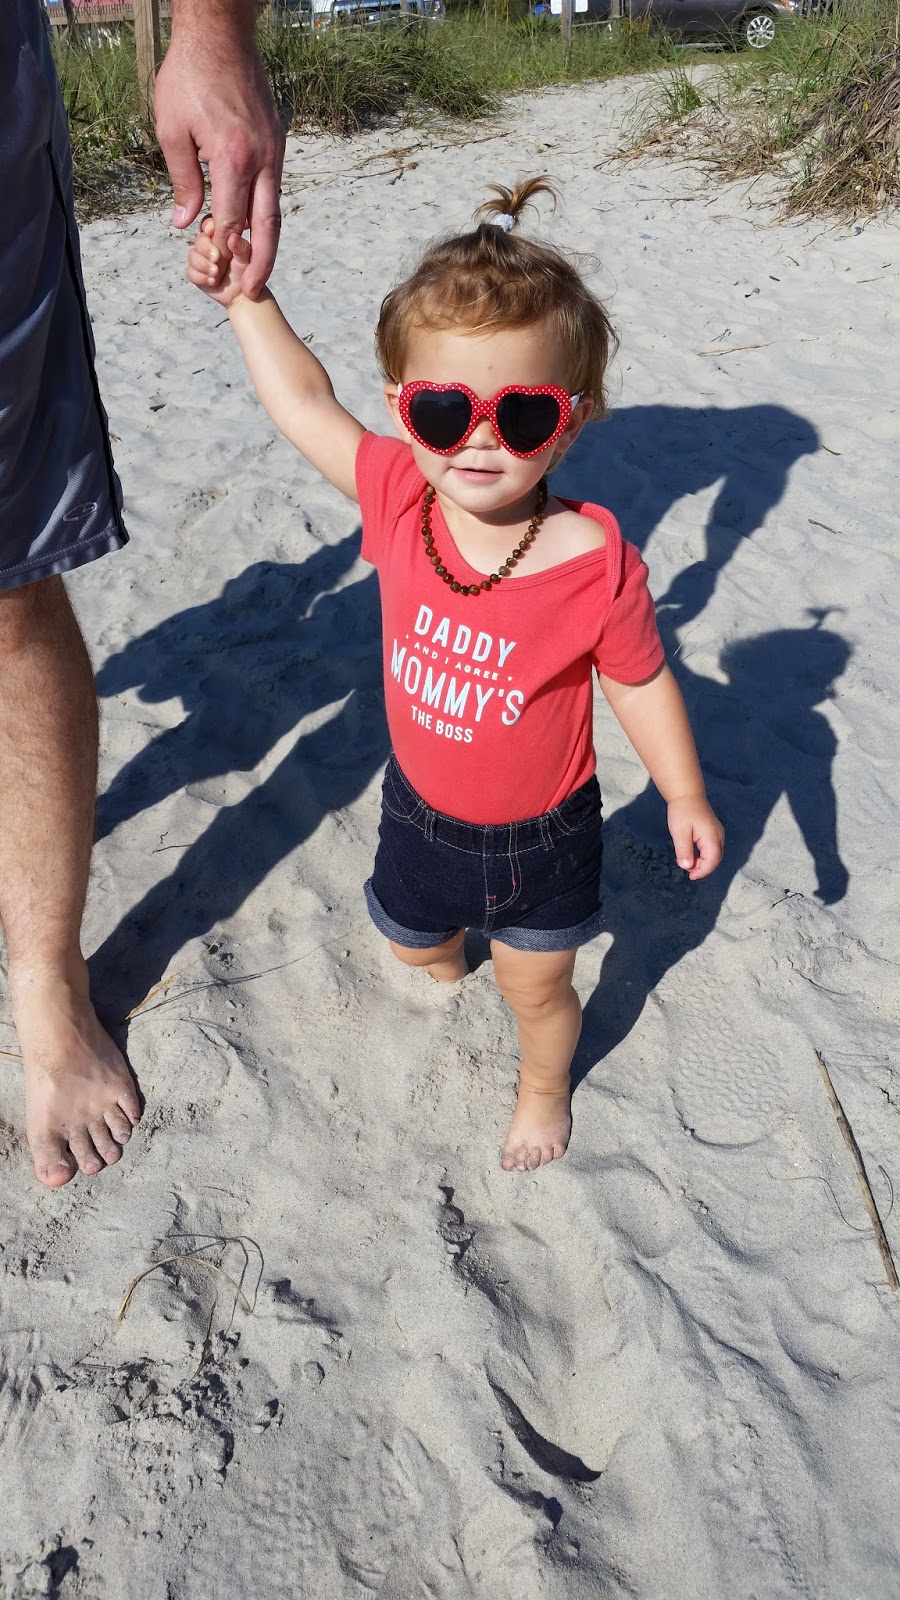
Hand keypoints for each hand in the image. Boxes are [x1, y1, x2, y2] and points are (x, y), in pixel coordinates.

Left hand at [155, 21, 284, 298]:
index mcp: (233, 157)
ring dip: (267, 242)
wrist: (220, 35)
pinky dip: (266, 212)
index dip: (223, 246)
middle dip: (260, 262)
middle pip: (266, 225)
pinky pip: (273, 186)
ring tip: (258, 268)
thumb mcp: (171, 130)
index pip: (232, 218)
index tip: (217, 267)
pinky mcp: (276, 140)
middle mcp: (262, 158)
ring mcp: (274, 150)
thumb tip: (185, 222)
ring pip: (275, 209)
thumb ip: (183, 181)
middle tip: (253, 289)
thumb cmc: (189, 77)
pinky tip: (255, 227)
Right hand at [187, 218, 250, 306]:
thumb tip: (233, 238)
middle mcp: (208, 245)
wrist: (244, 293)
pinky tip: (213, 282)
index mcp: (220, 235)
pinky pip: (190, 273)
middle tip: (216, 258)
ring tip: (216, 273)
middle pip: (198, 240)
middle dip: (205, 248)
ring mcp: (201, 259)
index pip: (208, 225)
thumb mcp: (247, 258)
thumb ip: (241, 247)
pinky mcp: (197, 274)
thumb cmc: (247, 271)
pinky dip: (200, 277)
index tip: (211, 231)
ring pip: (192, 256)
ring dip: (202, 264)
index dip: (208, 227)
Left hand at [668, 795, 724, 881]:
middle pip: (715, 859)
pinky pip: (711, 848)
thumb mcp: (680, 833)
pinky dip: (702, 855)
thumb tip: (687, 866)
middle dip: (702, 868)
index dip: (702, 871)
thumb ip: (684, 851)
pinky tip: (691, 854)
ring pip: (714, 854)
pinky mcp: (713, 832)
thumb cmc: (682, 811)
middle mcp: (718, 835)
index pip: (712, 860)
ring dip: (702, 862)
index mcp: (712, 836)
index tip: (690, 876)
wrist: (686, 794)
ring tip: (686, 862)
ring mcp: (717, 833)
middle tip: (687, 871)